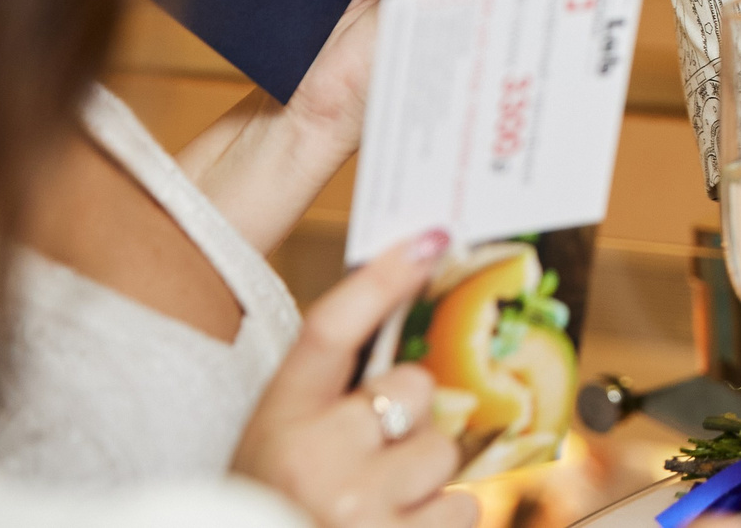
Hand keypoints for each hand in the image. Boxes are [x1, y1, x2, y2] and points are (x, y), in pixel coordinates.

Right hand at [232, 230, 473, 527]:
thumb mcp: (280, 447)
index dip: (384, 279)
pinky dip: (441, 519)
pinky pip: (463, 506)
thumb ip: (332, 397)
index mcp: (278, 421)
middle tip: (376, 454)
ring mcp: (357, 506)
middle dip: (413, 416)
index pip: (331, 328)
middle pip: (414, 387)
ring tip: (381, 505)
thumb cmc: (278, 507)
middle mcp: (314, 459)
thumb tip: (406, 336)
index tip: (431, 241)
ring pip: (445, 450)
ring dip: (428, 477)